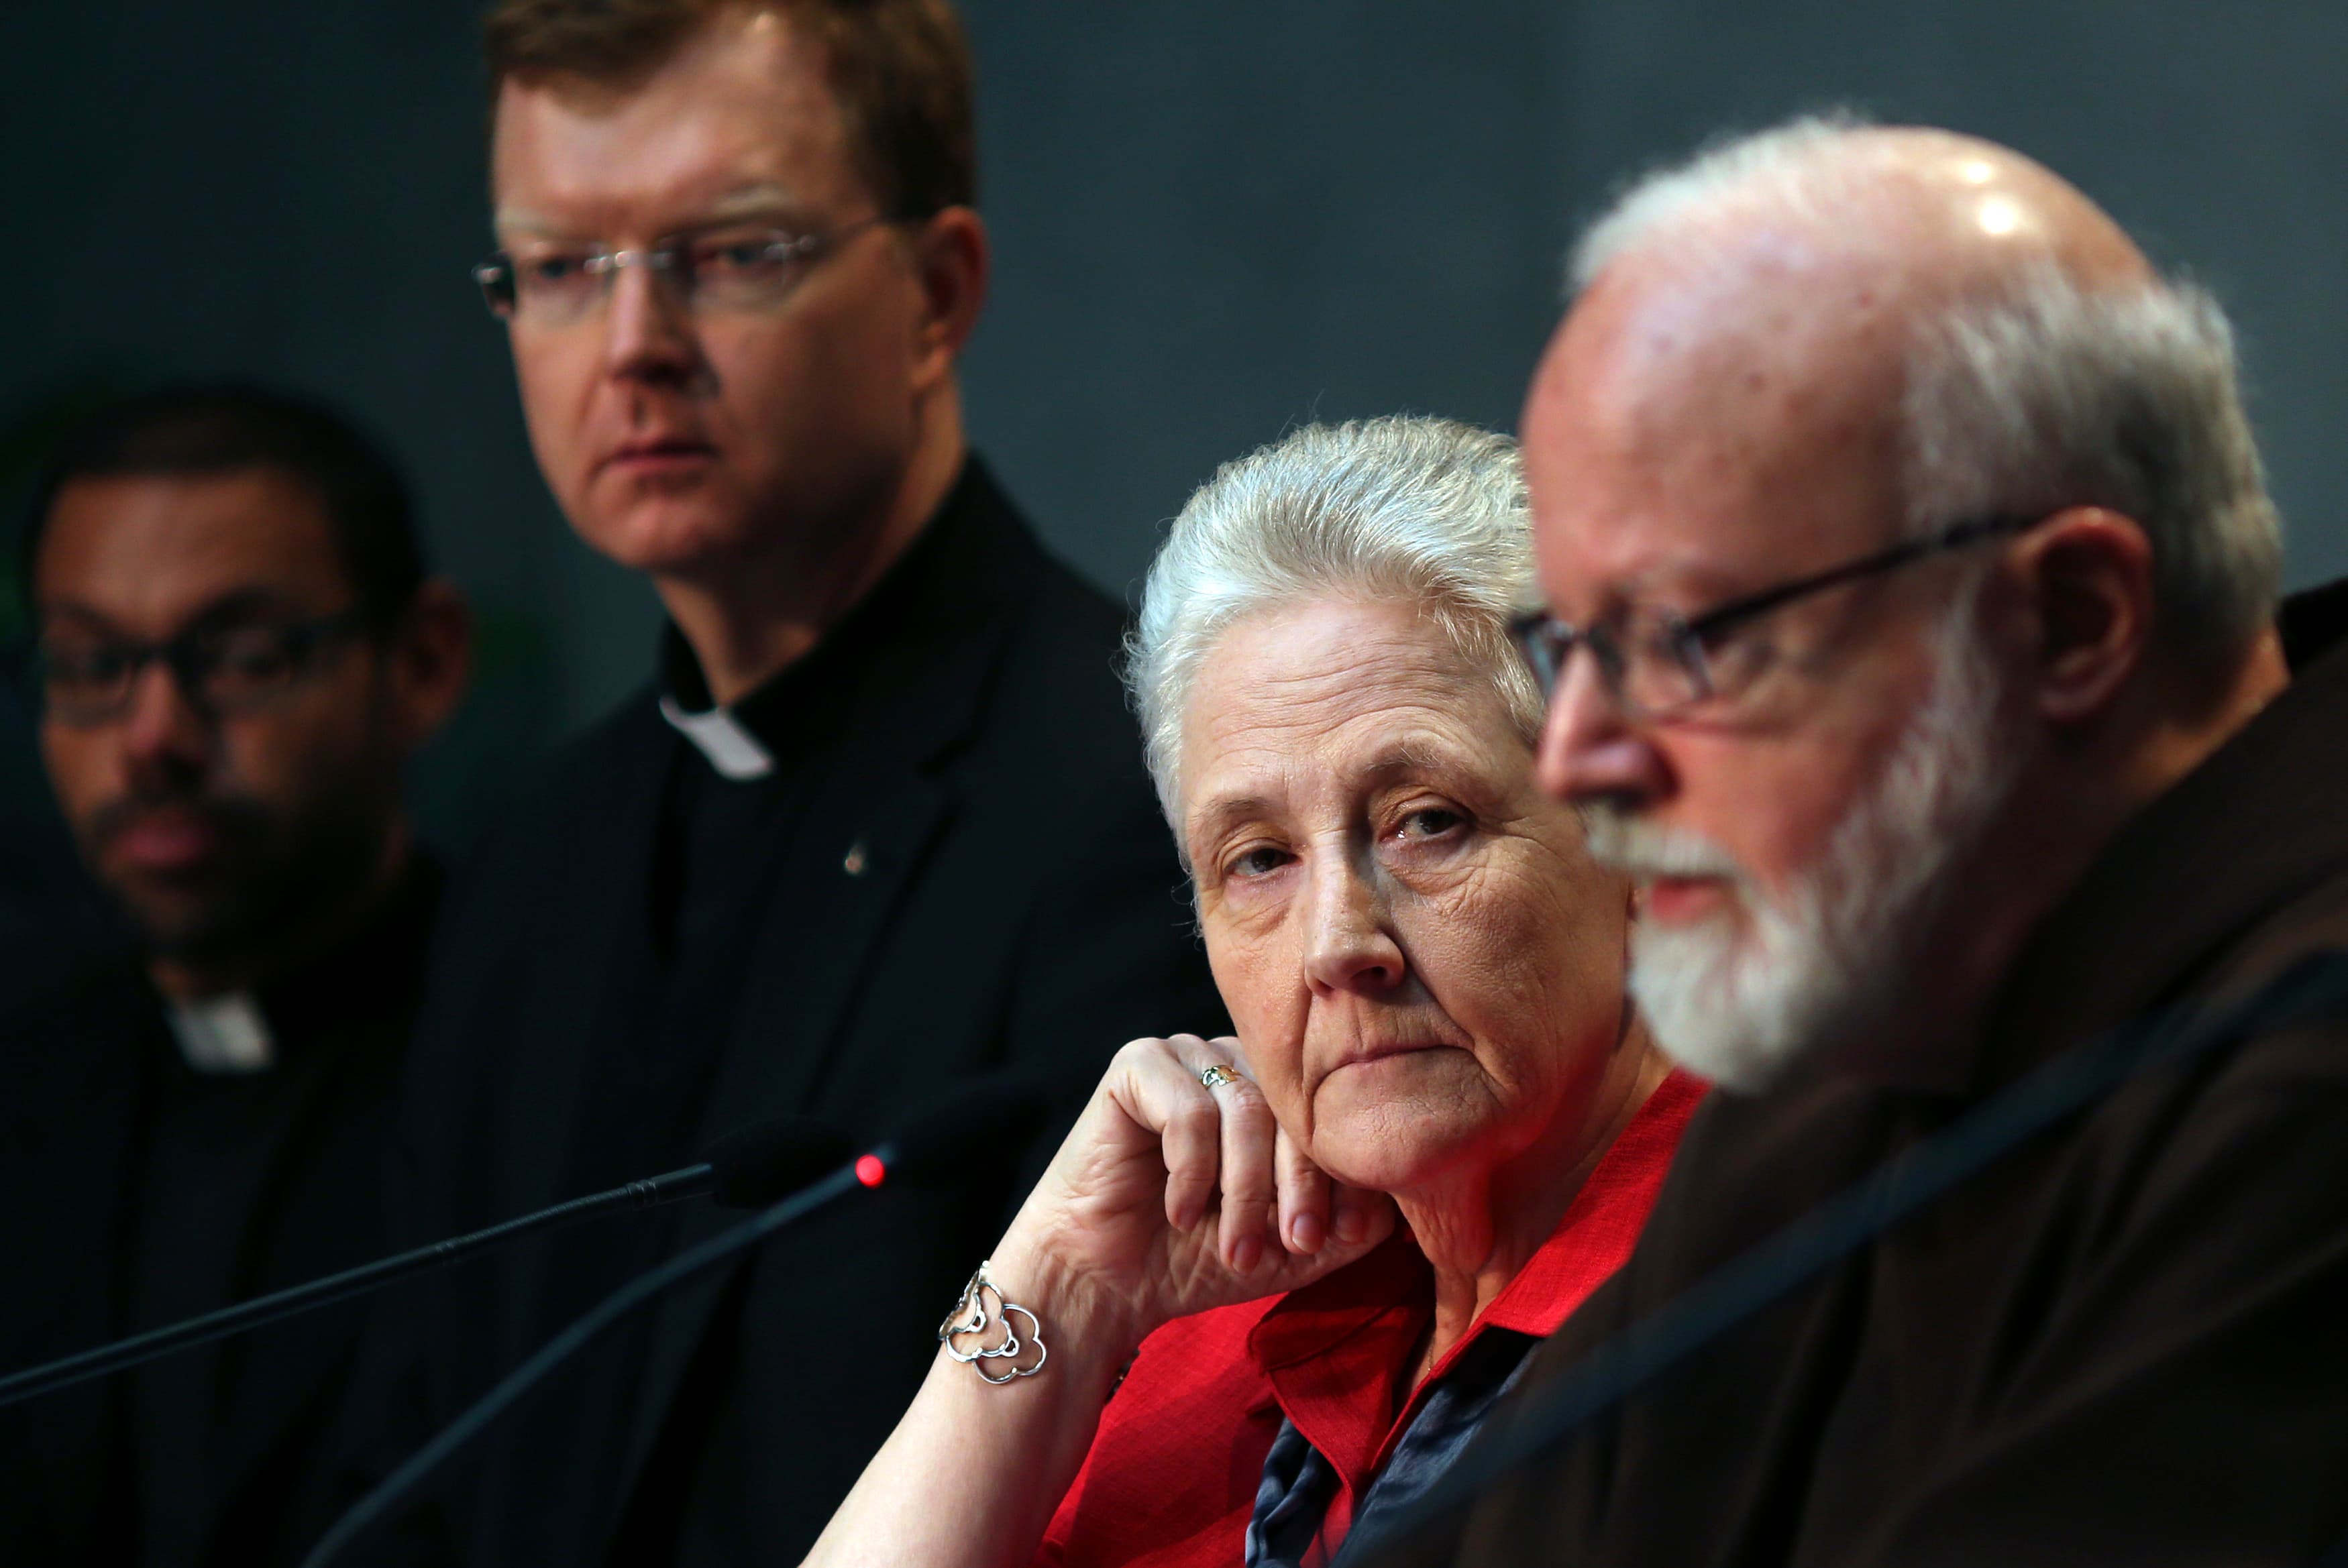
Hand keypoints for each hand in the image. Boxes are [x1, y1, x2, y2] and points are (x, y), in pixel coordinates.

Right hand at [990, 1035, 1395, 1354]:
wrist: (1106, 1280)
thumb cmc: (1197, 1259)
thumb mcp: (1294, 1246)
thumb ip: (1351, 1221)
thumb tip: (1404, 1200)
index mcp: (1281, 1094)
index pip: (1332, 1117)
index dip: (1339, 1179)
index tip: (1328, 1240)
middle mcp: (1237, 1063)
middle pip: (1296, 1110)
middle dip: (1299, 1187)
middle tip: (1292, 1246)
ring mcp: (1187, 1056)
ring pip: (1247, 1111)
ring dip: (1245, 1192)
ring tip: (1236, 1249)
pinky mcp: (1137, 1064)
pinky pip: (1188, 1109)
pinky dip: (1191, 1172)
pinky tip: (1178, 1212)